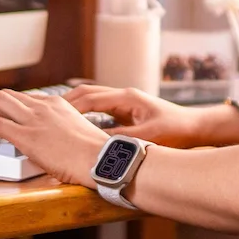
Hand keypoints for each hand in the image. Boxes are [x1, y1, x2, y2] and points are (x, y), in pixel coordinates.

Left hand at [0, 90, 108, 187]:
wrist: (101, 159)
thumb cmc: (95, 154)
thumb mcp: (77, 132)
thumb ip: (60, 130)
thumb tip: (50, 143)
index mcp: (57, 104)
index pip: (25, 98)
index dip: (10, 108)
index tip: (4, 117)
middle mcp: (43, 106)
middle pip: (7, 95)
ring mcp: (34, 119)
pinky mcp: (26, 136)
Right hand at [63, 85, 237, 148]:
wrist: (195, 128)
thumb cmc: (176, 131)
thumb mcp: (148, 137)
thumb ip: (123, 138)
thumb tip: (96, 144)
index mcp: (127, 98)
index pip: (90, 98)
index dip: (68, 106)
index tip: (50, 115)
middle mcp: (123, 96)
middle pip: (86, 94)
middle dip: (64, 103)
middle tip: (43, 112)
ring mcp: (125, 102)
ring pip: (91, 100)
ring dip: (73, 107)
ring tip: (52, 117)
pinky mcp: (127, 111)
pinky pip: (99, 109)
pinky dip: (84, 113)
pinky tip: (73, 124)